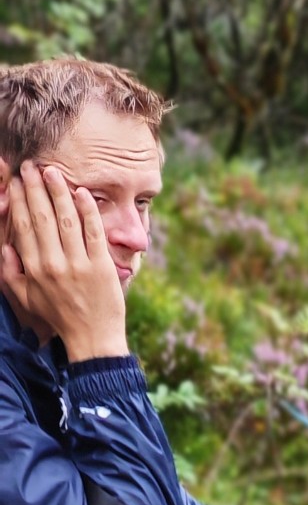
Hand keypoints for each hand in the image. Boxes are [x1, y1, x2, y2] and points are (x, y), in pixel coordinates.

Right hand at [0, 163, 126, 359]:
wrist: (93, 338)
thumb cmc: (59, 317)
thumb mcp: (26, 298)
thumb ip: (11, 272)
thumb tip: (4, 247)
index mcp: (34, 269)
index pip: (22, 227)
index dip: (18, 201)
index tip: (15, 181)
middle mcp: (53, 264)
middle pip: (41, 217)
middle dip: (34, 188)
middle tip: (30, 166)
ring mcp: (78, 264)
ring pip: (65, 220)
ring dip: (58, 192)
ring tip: (52, 171)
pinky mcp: (101, 266)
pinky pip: (93, 232)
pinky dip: (87, 210)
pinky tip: (82, 192)